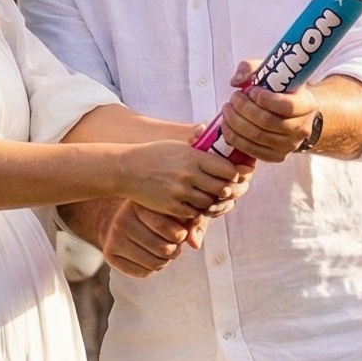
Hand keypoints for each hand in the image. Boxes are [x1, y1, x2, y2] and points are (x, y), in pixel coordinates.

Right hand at [97, 205, 199, 277]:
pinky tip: (151, 257)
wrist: (124, 219)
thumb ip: (193, 223)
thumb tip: (195, 244)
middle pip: (162, 249)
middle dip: (175, 251)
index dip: (181, 236)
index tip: (181, 233)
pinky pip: (142, 273)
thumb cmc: (157, 214)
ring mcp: (113, 237)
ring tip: (165, 252)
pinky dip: (152, 269)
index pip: (168, 229)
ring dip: (165, 261)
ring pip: (153, 263)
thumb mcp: (176, 212)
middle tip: (175, 246)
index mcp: (139, 204)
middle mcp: (123, 219)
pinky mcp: (109, 254)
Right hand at [119, 140, 251, 216]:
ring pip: (209, 203)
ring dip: (210, 201)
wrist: (128, 169)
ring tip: (206, 196)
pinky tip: (192, 203)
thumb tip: (225, 156)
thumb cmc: (156, 155)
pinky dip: (196, 210)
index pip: (227, 169)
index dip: (233, 174)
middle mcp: (189, 174)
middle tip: (223, 189)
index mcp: (193, 156)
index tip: (232, 176)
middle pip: (222, 188)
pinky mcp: (172, 207)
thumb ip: (202, 152)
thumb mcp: (179, 147)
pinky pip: (194, 213)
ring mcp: (180, 192)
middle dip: (225, 190)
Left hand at [217, 60, 319, 164]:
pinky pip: (253, 151)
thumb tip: (235, 82)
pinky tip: (227, 127)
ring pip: (258, 137)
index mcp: (307, 105)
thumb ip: (251, 68)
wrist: (294, 114)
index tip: (251, 90)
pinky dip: (235, 139)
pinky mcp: (277, 156)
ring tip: (227, 110)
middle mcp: (302, 128)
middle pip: (268, 122)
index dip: (265, 99)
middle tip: (233, 98)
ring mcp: (290, 145)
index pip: (287, 106)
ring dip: (236, 123)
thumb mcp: (272, 71)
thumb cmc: (281, 90)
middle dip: (244, 109)